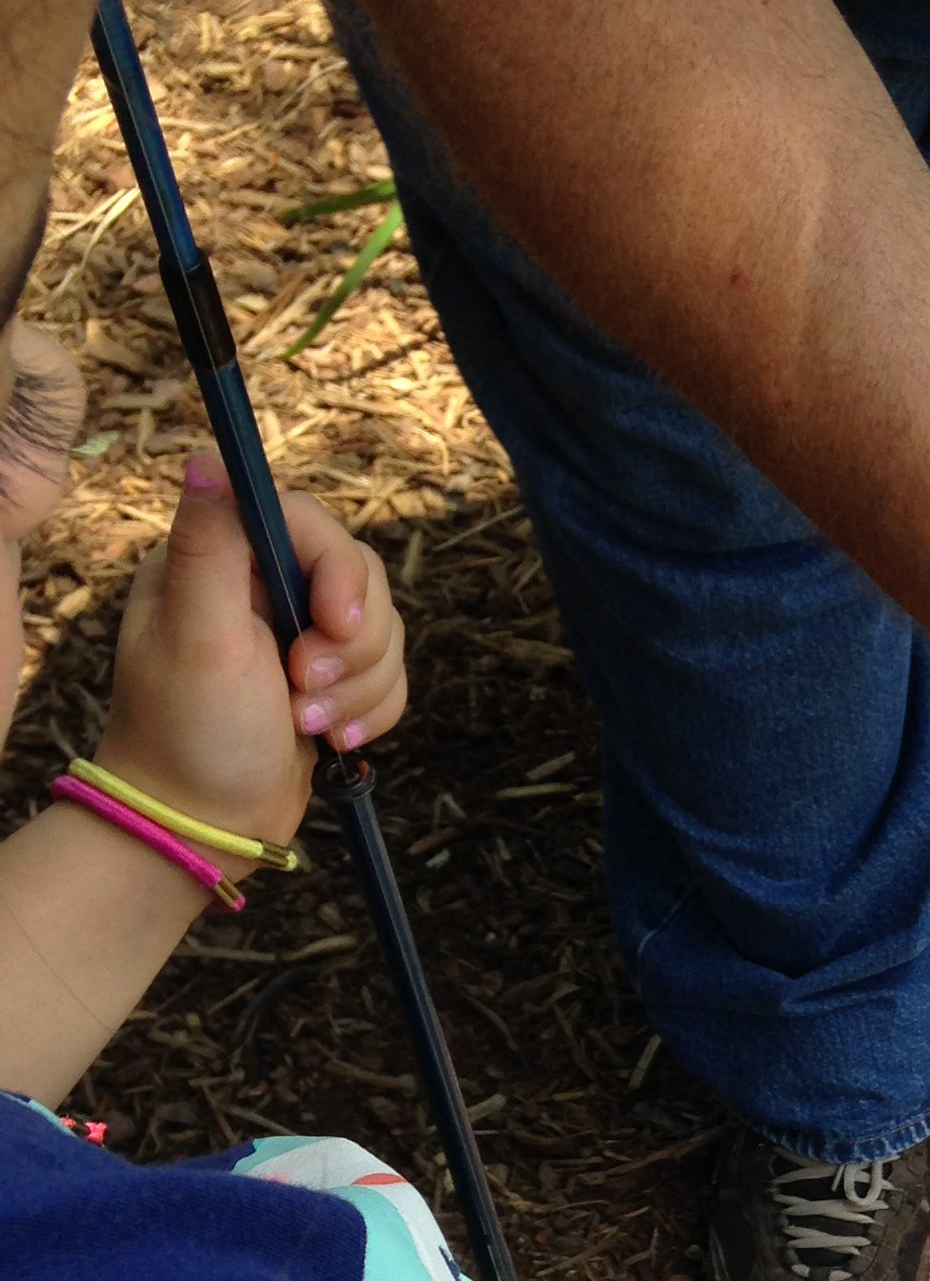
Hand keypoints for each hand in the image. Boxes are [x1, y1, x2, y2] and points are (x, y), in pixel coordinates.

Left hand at [98, 460, 406, 845]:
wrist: (203, 826)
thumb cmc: (190, 735)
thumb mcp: (198, 637)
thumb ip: (210, 546)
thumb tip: (207, 455)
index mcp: (218, 560)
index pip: (307, 520)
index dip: (338, 570)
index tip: (335, 623)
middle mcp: (261, 586)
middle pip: (359, 576)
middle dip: (350, 645)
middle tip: (302, 690)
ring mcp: (298, 633)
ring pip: (382, 630)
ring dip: (359, 687)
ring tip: (310, 726)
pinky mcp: (330, 677)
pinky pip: (389, 673)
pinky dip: (372, 710)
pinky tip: (331, 741)